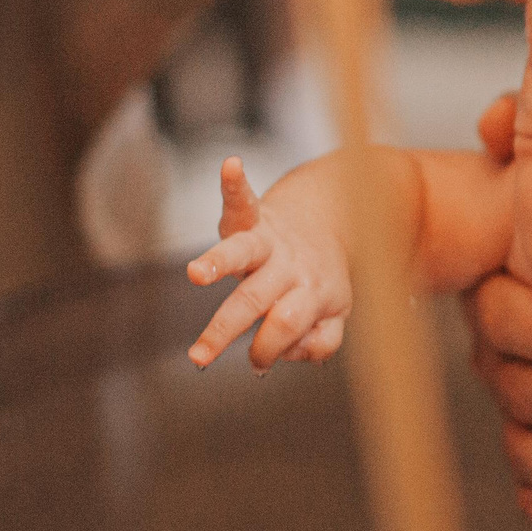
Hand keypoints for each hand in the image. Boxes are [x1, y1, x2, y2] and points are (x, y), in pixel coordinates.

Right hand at [185, 159, 350, 370]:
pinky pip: (245, 199)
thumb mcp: (336, 313)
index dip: (270, 348)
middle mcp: (289, 265)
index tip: (257, 364)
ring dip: (216, 264)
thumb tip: (286, 351)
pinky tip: (231, 166)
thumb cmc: (320, 278)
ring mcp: (270, 239)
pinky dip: (235, 184)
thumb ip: (321, 340)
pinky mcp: (254, 214)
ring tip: (196, 274)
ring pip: (242, 252)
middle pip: (255, 299)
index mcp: (313, 291)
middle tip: (198, 358)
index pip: (287, 325)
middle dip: (223, 330)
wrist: (331, 221)